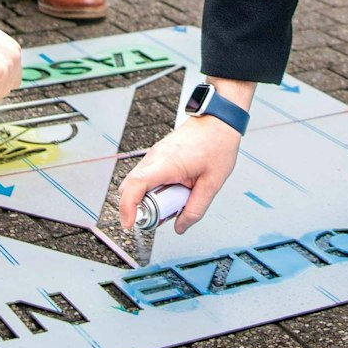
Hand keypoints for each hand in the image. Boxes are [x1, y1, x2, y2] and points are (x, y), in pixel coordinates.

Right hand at [117, 78, 250, 233]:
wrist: (219, 120)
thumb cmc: (217, 145)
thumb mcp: (212, 183)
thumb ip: (195, 208)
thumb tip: (181, 227)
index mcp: (166, 163)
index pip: (135, 185)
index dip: (127, 207)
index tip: (129, 223)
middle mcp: (155, 157)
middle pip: (130, 186)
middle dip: (136, 207)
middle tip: (158, 219)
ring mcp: (154, 154)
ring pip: (136, 182)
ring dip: (145, 198)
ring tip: (170, 203)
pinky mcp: (158, 155)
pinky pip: (146, 176)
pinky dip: (151, 189)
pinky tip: (172, 192)